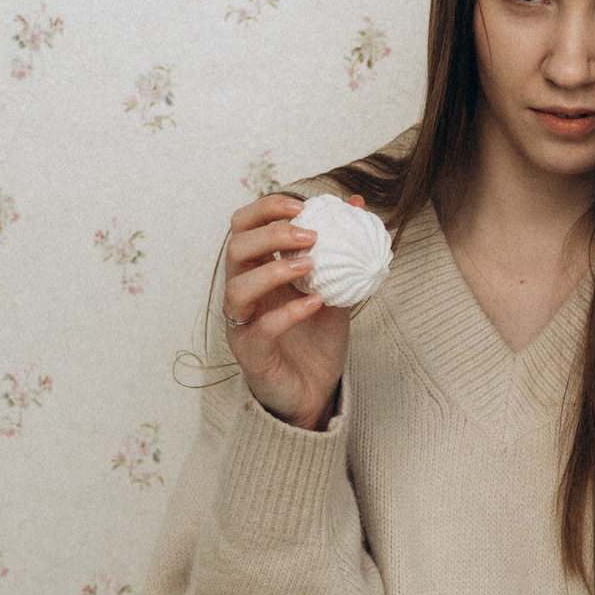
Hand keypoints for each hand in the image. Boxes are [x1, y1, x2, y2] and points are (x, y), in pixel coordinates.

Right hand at [221, 192, 357, 430]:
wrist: (315, 391)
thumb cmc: (317, 337)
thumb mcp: (335, 286)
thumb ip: (341, 249)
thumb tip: (358, 204)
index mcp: (257, 270)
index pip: (244, 226)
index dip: (265, 209)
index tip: (301, 206)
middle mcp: (243, 293)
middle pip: (236, 248)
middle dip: (272, 233)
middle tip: (311, 235)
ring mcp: (243, 323)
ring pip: (238, 287)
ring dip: (274, 270)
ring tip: (310, 265)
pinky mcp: (251, 353)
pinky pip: (261, 329)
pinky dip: (289, 312)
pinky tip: (316, 303)